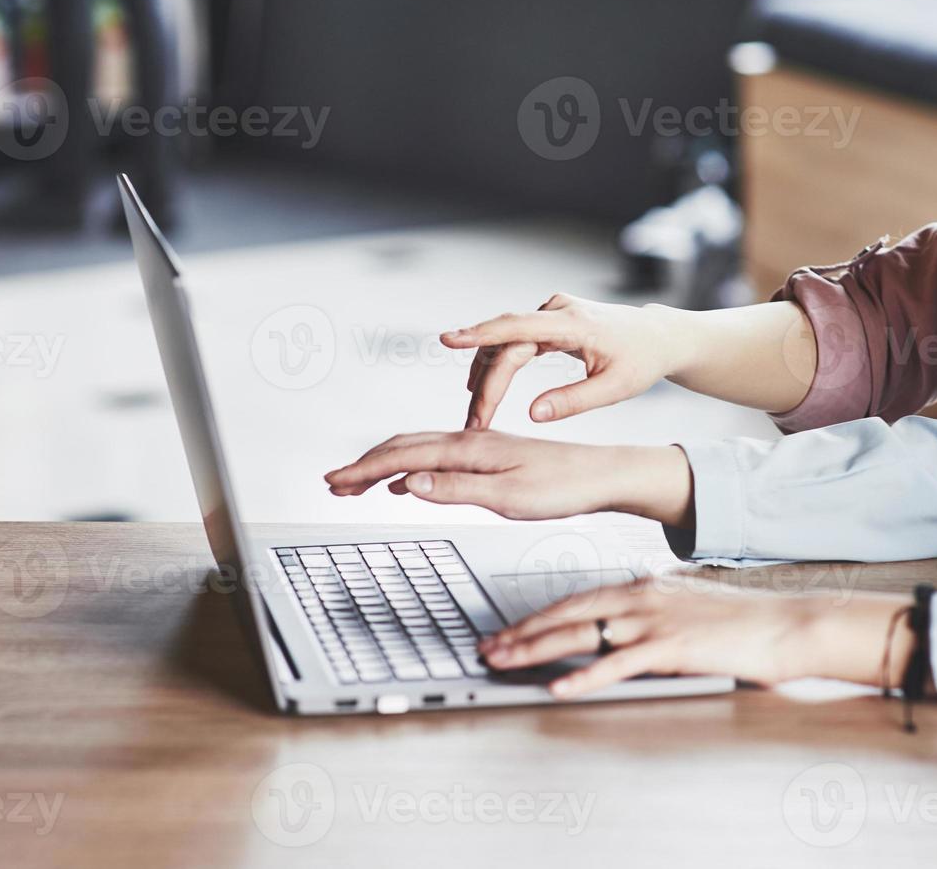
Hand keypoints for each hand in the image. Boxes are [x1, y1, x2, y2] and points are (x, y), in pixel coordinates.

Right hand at [324, 430, 693, 524]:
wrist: (603, 474)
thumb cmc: (565, 487)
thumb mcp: (510, 497)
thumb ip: (457, 489)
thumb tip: (409, 484)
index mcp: (470, 448)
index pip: (403, 456)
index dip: (364, 470)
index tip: (334, 484)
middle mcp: (472, 440)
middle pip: (404, 446)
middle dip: (365, 465)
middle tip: (333, 485)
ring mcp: (481, 446)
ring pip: (420, 448)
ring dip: (384, 463)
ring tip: (358, 482)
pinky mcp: (492, 454)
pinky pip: (439, 454)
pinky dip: (411, 465)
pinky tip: (409, 481)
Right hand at [443, 294, 687, 429]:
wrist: (659, 336)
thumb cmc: (642, 361)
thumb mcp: (615, 389)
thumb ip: (573, 402)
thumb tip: (532, 415)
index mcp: (574, 323)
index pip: (518, 327)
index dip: (480, 333)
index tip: (448, 339)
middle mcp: (557, 311)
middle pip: (506, 345)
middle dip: (486, 384)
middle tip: (474, 422)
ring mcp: (552, 313)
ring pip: (506, 344)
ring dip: (488, 377)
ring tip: (476, 415)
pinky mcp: (550, 321)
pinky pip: (515, 342)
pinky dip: (500, 366)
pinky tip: (485, 389)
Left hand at [478, 581, 917, 698]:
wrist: (787, 624)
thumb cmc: (743, 622)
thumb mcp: (687, 607)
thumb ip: (652, 612)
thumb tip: (622, 625)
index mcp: (644, 585)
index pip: (577, 599)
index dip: (536, 615)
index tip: (507, 629)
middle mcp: (643, 596)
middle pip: (567, 613)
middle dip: (522, 631)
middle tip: (488, 646)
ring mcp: (656, 620)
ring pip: (582, 633)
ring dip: (538, 649)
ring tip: (505, 662)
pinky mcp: (672, 647)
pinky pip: (618, 664)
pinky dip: (585, 675)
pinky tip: (560, 686)